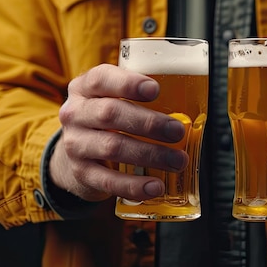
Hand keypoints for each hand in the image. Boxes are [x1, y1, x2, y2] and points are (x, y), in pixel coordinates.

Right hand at [49, 64, 187, 201]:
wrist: (75, 152)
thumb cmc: (106, 118)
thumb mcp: (113, 97)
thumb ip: (140, 96)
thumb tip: (191, 100)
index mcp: (86, 87)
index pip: (102, 79)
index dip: (128, 84)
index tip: (155, 89)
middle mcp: (75, 113)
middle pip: (110, 114)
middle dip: (149, 123)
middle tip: (177, 131)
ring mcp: (74, 145)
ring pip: (112, 147)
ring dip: (149, 155)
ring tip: (176, 160)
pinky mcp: (80, 173)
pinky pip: (108, 181)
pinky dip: (134, 185)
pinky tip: (155, 186)